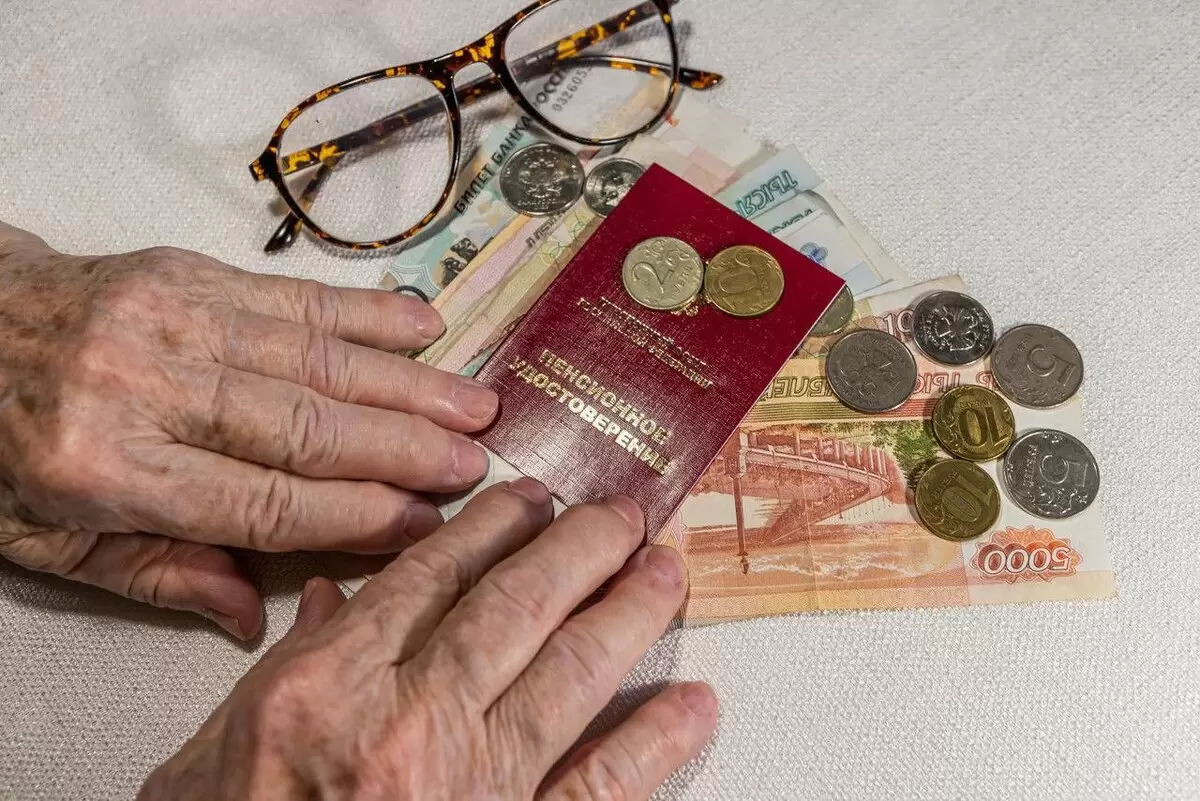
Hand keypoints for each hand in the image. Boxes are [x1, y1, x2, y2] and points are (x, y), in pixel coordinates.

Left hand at [0, 221, 497, 637]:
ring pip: (315, 359)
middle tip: (474, 463)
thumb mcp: (49, 538)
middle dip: (402, 448)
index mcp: (105, 468)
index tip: (421, 523)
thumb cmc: (2, 442)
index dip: (352, 517)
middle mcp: (144, 388)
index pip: (260, 503)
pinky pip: (295, 296)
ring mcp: (170, 320)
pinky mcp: (187, 272)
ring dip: (406, 383)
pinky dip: (366, 313)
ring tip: (474, 403)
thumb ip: (157, 573)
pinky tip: (422, 324)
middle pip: (304, 427)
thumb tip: (251, 618)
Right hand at [139, 480, 717, 800]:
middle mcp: (409, 725)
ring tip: (665, 572)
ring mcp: (473, 783)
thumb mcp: (213, 757)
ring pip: (571, 673)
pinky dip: (656, 742)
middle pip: (515, 606)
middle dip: (579, 548)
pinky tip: (694, 705)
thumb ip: (284, 669)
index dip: (491, 526)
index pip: (429, 578)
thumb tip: (330, 604)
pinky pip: (602, 786)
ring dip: (627, 613)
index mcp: (328, 692)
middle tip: (620, 513)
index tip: (529, 496)